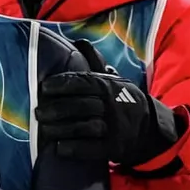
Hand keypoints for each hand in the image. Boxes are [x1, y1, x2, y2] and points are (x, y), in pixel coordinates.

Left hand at [37, 68, 180, 166]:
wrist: (151, 129)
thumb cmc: (124, 101)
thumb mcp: (115, 80)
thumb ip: (96, 63)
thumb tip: (80, 41)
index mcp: (109, 86)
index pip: (83, 82)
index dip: (62, 84)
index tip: (44, 88)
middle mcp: (112, 105)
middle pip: (80, 105)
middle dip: (56, 109)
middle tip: (38, 112)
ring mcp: (115, 127)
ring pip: (84, 127)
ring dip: (61, 129)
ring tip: (43, 130)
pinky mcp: (115, 147)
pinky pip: (92, 148)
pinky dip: (74, 148)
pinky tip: (59, 148)